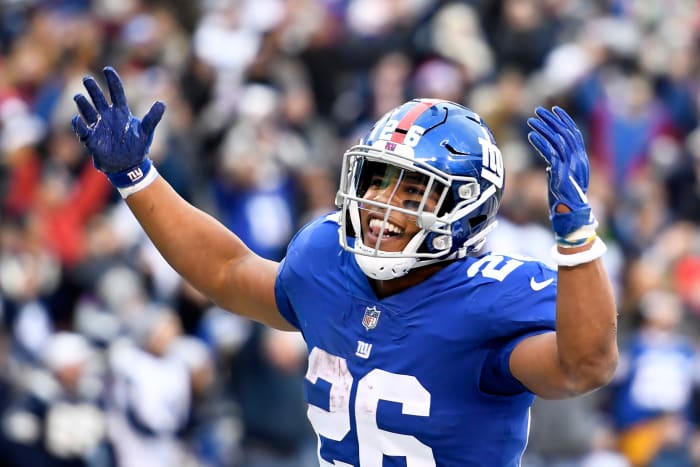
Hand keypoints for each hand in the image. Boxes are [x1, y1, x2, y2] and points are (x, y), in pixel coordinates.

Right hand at [71, 66, 164, 174]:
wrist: (129, 166)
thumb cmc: (138, 148)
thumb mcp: (146, 132)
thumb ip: (152, 118)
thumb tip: (162, 103)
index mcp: (121, 113)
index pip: (116, 93)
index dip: (112, 81)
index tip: (107, 69)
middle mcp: (108, 117)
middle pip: (98, 98)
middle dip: (92, 89)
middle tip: (87, 79)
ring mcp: (98, 127)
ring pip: (88, 112)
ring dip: (83, 104)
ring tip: (79, 97)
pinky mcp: (91, 139)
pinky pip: (82, 129)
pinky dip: (78, 124)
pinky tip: (77, 119)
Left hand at [527, 106, 595, 244]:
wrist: (571, 217)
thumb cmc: (564, 200)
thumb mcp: (562, 180)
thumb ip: (558, 168)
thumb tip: (549, 162)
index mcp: (581, 160)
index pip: (574, 134)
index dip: (564, 121)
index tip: (553, 110)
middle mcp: (578, 161)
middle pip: (566, 133)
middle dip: (552, 120)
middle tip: (538, 111)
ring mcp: (570, 167)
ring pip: (557, 141)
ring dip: (543, 129)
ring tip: (531, 121)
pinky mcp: (561, 173)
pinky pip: (550, 154)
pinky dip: (540, 143)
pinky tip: (531, 136)